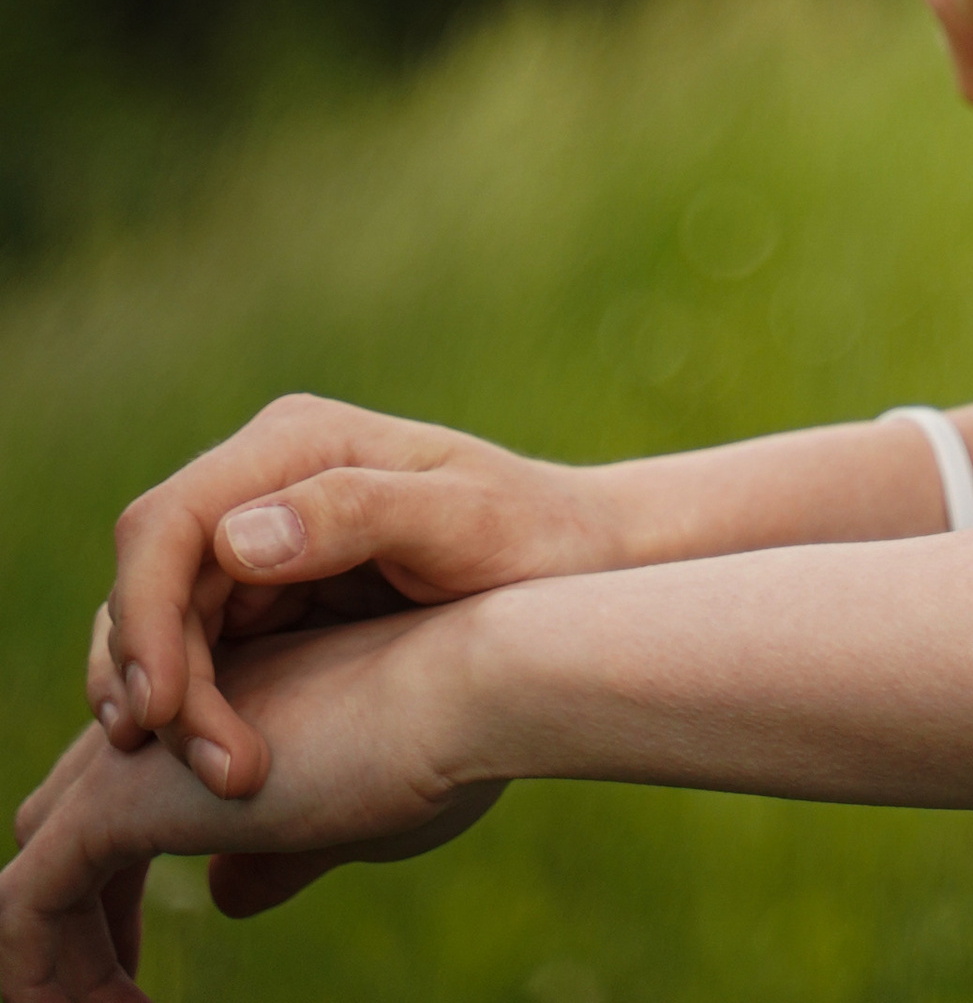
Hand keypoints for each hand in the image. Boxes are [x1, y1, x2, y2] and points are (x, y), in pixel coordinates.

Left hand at [4, 608, 500, 999]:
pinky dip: (43, 975)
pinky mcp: (119, 800)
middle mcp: (162, 716)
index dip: (128, 888)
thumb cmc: (446, 738)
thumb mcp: (352, 815)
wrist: (469, 684)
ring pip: (38, 875)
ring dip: (60, 963)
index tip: (154, 971)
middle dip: (84, 926)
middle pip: (65, 830)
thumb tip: (223, 896)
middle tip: (127, 1002)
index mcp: (217, 703)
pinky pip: (27, 910)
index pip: (124, 802)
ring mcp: (132, 755)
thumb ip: (279, 849)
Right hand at [86, 397, 613, 803]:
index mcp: (296, 444)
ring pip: (163, 623)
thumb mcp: (463, 521)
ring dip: (169, 705)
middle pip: (153, 580)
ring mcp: (262, 535)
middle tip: (213, 768)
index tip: (160, 711)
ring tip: (224, 779)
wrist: (577, 558)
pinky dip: (195, 708)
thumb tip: (239, 539)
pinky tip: (224, 761)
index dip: (142, 615)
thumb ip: (358, 515)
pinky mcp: (269, 593)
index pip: (169, 522)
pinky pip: (198, 649)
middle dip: (155, 677)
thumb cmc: (532, 534)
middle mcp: (264, 479)